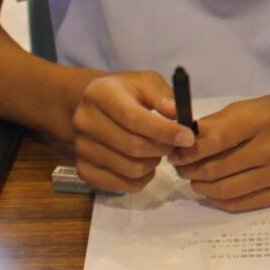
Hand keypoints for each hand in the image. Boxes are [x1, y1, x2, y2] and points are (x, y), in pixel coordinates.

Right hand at [72, 72, 196, 192]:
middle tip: (174, 144)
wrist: (94, 107)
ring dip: (153, 163)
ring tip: (157, 150)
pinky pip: (122, 186)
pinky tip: (145, 164)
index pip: (133, 118)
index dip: (163, 131)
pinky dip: (142, 180)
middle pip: (132, 146)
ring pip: (130, 168)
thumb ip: (163, 95)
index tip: (188, 137)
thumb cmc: (126, 93)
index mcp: (100, 94)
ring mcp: (81, 148)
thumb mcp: (145, 83)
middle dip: (163, 148)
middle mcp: (84, 122)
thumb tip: (177, 113)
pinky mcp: (83, 170)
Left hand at [168, 90, 269, 211]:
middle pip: (216, 169)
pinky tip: (212, 190)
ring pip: (225, 190)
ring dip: (201, 186)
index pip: (214, 141)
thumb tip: (183, 139)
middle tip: (180, 166)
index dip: (187, 149)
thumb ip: (218, 123)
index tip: (175, 150)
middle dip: (190, 169)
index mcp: (262, 120)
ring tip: (195, 177)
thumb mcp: (252, 106)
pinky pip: (241, 204)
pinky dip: (219, 200)